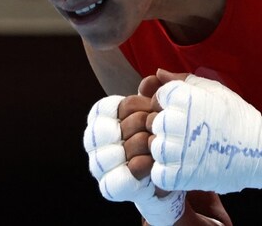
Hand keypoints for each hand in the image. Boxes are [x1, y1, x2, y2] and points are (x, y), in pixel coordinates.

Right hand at [83, 80, 185, 224]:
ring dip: (149, 148)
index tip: (156, 112)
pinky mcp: (111, 185)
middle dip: (149, 127)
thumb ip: (157, 92)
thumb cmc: (161, 139)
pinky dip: (144, 167)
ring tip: (160, 149)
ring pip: (126, 148)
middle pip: (124, 125)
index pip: (119, 106)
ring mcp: (100, 164)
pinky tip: (154, 164)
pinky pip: (128, 172)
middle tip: (163, 132)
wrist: (168, 176)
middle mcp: (94, 140)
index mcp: (101, 118)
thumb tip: (156, 76)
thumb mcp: (161, 111)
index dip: (141, 107)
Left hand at [147, 70, 261, 193]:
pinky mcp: (180, 175)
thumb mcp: (214, 90)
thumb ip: (182, 80)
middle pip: (152, 123)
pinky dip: (167, 173)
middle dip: (166, 128)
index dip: (168, 107)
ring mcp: (176, 150)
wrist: (261, 152)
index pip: (156, 99)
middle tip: (188, 135)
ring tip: (187, 151)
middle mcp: (176, 121)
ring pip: (153, 147)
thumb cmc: (237, 118)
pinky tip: (184, 167)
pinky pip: (157, 173)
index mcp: (182, 97)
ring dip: (166, 150)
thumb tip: (157, 74)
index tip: (186, 115)